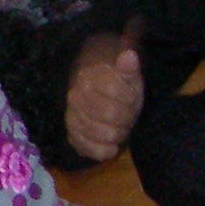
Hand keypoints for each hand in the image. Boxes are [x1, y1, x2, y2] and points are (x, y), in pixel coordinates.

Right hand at [66, 24, 146, 161]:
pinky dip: (106, 150)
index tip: (132, 97)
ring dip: (119, 133)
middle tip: (128, 114)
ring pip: (104, 135)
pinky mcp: (73, 136)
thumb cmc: (117, 85)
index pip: (115, 92)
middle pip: (111, 115)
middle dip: (127, 117)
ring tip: (119, 127)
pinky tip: (112, 144)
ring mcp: (72, 117)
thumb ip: (129, 67)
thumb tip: (129, 55)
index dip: (130, 98)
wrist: (97, 96)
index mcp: (90, 78)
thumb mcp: (127, 75)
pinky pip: (91, 150)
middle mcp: (76, 97)